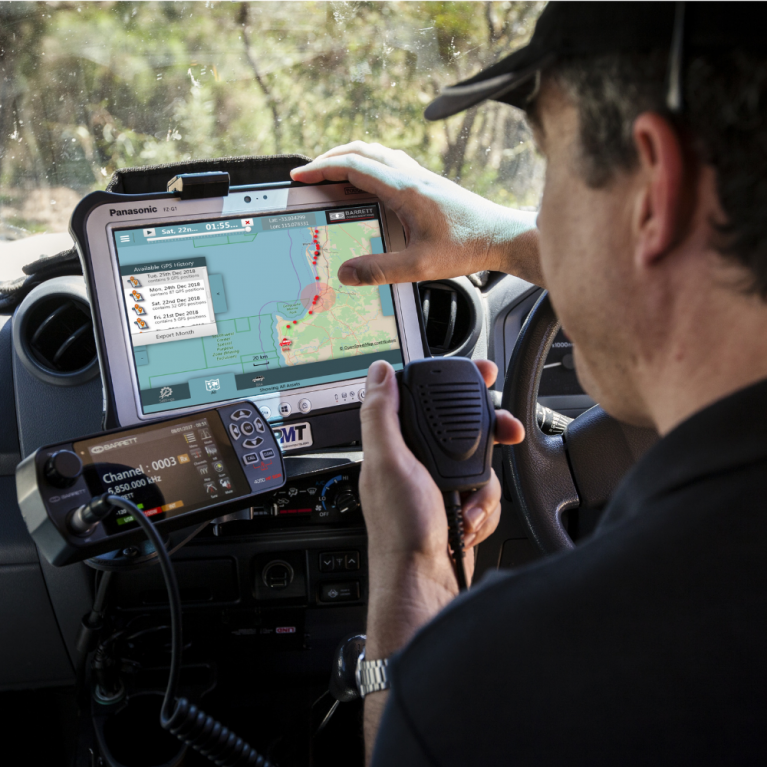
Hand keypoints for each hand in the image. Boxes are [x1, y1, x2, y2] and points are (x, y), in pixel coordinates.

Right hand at [290, 142, 542, 286]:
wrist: (501, 236)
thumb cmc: (466, 247)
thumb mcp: (419, 266)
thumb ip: (379, 270)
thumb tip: (345, 274)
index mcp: (403, 189)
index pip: (352, 166)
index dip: (321, 169)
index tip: (299, 176)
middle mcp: (410, 176)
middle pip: (360, 151)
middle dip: (328, 159)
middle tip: (308, 174)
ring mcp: (420, 176)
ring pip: (376, 153)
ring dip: (349, 158)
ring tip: (331, 174)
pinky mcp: (428, 184)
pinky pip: (391, 162)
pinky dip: (369, 164)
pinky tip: (370, 182)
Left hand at [359, 358, 524, 657]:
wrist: (425, 582)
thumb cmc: (401, 529)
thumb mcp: (388, 463)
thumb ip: (381, 414)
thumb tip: (378, 371)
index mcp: (396, 445)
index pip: (425, 399)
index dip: (454, 382)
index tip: (482, 372)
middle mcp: (415, 462)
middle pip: (464, 429)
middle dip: (488, 436)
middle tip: (506, 433)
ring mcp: (438, 485)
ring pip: (481, 461)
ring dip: (483, 485)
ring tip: (467, 503)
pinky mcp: (457, 505)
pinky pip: (486, 491)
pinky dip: (484, 507)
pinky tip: (468, 521)